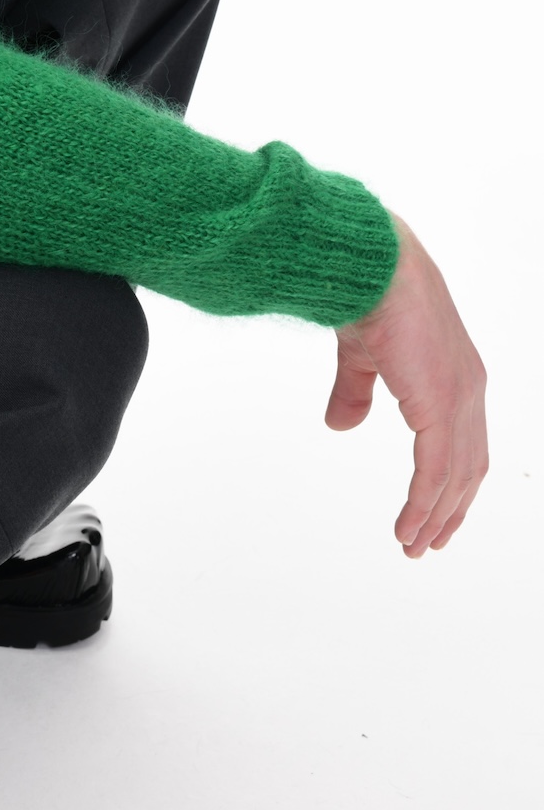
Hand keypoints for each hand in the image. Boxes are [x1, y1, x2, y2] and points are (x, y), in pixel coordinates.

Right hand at [326, 211, 487, 556]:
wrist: (373, 264)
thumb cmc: (370, 293)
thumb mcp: (363, 355)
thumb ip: (356, 393)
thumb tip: (341, 427)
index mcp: (457, 376)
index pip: (465, 443)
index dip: (453, 483)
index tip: (436, 515)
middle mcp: (469, 391)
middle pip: (468, 468)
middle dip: (449, 509)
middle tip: (427, 543)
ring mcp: (460, 400)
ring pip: (455, 477)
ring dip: (434, 516)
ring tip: (411, 545)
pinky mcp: (442, 407)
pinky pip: (436, 471)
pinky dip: (423, 504)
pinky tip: (407, 527)